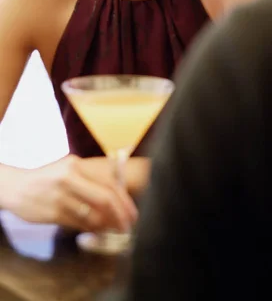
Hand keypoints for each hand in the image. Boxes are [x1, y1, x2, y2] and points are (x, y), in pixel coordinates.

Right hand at [4, 155, 136, 231]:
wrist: (15, 187)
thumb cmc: (47, 179)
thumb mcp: (68, 170)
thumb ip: (90, 181)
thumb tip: (117, 200)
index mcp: (76, 164)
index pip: (108, 182)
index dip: (124, 200)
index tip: (131, 213)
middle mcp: (69, 178)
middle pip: (104, 198)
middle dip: (120, 215)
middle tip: (128, 225)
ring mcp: (60, 196)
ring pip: (92, 215)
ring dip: (106, 225)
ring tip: (113, 229)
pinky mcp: (53, 213)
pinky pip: (78, 224)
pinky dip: (90, 229)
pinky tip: (95, 231)